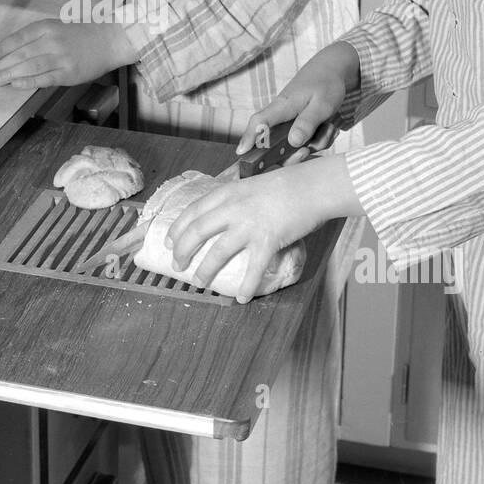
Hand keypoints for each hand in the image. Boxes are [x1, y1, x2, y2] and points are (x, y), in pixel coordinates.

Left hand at [0, 20, 134, 89]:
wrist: (108, 41)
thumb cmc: (78, 35)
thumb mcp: (54, 29)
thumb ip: (34, 39)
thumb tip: (7, 53)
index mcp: (45, 27)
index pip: (17, 39)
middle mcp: (52, 41)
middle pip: (20, 54)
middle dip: (0, 65)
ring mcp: (61, 57)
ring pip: (29, 67)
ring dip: (9, 75)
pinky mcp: (69, 73)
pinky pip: (45, 78)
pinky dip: (28, 82)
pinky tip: (15, 85)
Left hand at [165, 161, 331, 303]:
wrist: (315, 185)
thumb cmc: (287, 185)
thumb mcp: (252, 185)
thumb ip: (237, 200)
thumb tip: (226, 217)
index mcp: (228, 192)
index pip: (192, 211)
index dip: (177, 229)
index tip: (168, 242)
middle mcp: (233, 208)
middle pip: (196, 232)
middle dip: (182, 251)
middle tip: (177, 266)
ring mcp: (249, 225)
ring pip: (218, 252)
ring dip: (206, 270)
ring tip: (200, 282)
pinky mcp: (268, 240)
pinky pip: (253, 269)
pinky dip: (246, 287)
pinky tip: (242, 298)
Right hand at [236, 42, 359, 153]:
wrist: (335, 69)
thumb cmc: (325, 82)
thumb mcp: (322, 104)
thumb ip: (307, 123)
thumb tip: (294, 141)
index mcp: (283, 107)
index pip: (260, 122)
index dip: (249, 137)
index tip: (241, 152)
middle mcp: (283, 117)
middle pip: (276, 145)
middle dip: (293, 155)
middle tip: (307, 151)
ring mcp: (292, 123)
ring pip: (297, 146)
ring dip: (316, 142)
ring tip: (329, 128)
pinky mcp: (302, 126)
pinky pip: (309, 142)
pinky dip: (322, 138)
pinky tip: (330, 127)